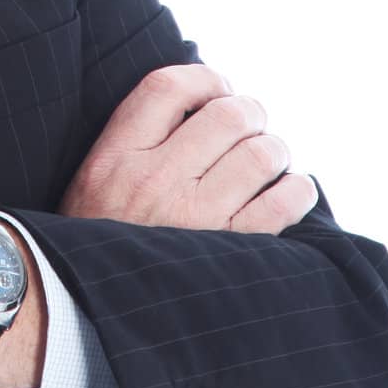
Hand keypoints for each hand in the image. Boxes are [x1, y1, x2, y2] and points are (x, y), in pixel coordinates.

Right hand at [59, 64, 317, 232]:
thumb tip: (198, 100)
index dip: (204, 78)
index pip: (166, 88)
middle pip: (226, 114)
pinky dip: (298, 189)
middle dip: (249, 112)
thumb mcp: (94, 181)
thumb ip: (134, 140)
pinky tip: (290, 190)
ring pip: (261, 154)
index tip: (216, 88)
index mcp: (114, 158)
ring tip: (268, 159)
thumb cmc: (102, 238)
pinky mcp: (230, 252)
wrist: (90, 308)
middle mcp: (154, 182)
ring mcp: (194, 218)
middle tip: (250, 124)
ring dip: (274, 149)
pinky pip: (283, 203)